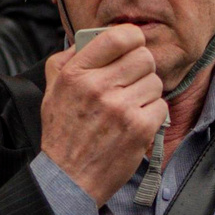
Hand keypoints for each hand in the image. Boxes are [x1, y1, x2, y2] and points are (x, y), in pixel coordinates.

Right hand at [40, 25, 164, 206]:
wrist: (69, 178)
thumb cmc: (63, 133)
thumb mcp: (53, 89)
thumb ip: (68, 59)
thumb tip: (91, 37)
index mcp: (76, 73)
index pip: (118, 36)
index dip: (132, 38)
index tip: (132, 47)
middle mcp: (97, 86)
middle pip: (144, 57)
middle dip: (141, 69)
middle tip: (131, 83)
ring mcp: (120, 107)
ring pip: (155, 81)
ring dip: (147, 93)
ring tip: (130, 107)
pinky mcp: (139, 127)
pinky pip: (161, 105)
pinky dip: (152, 115)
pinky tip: (136, 123)